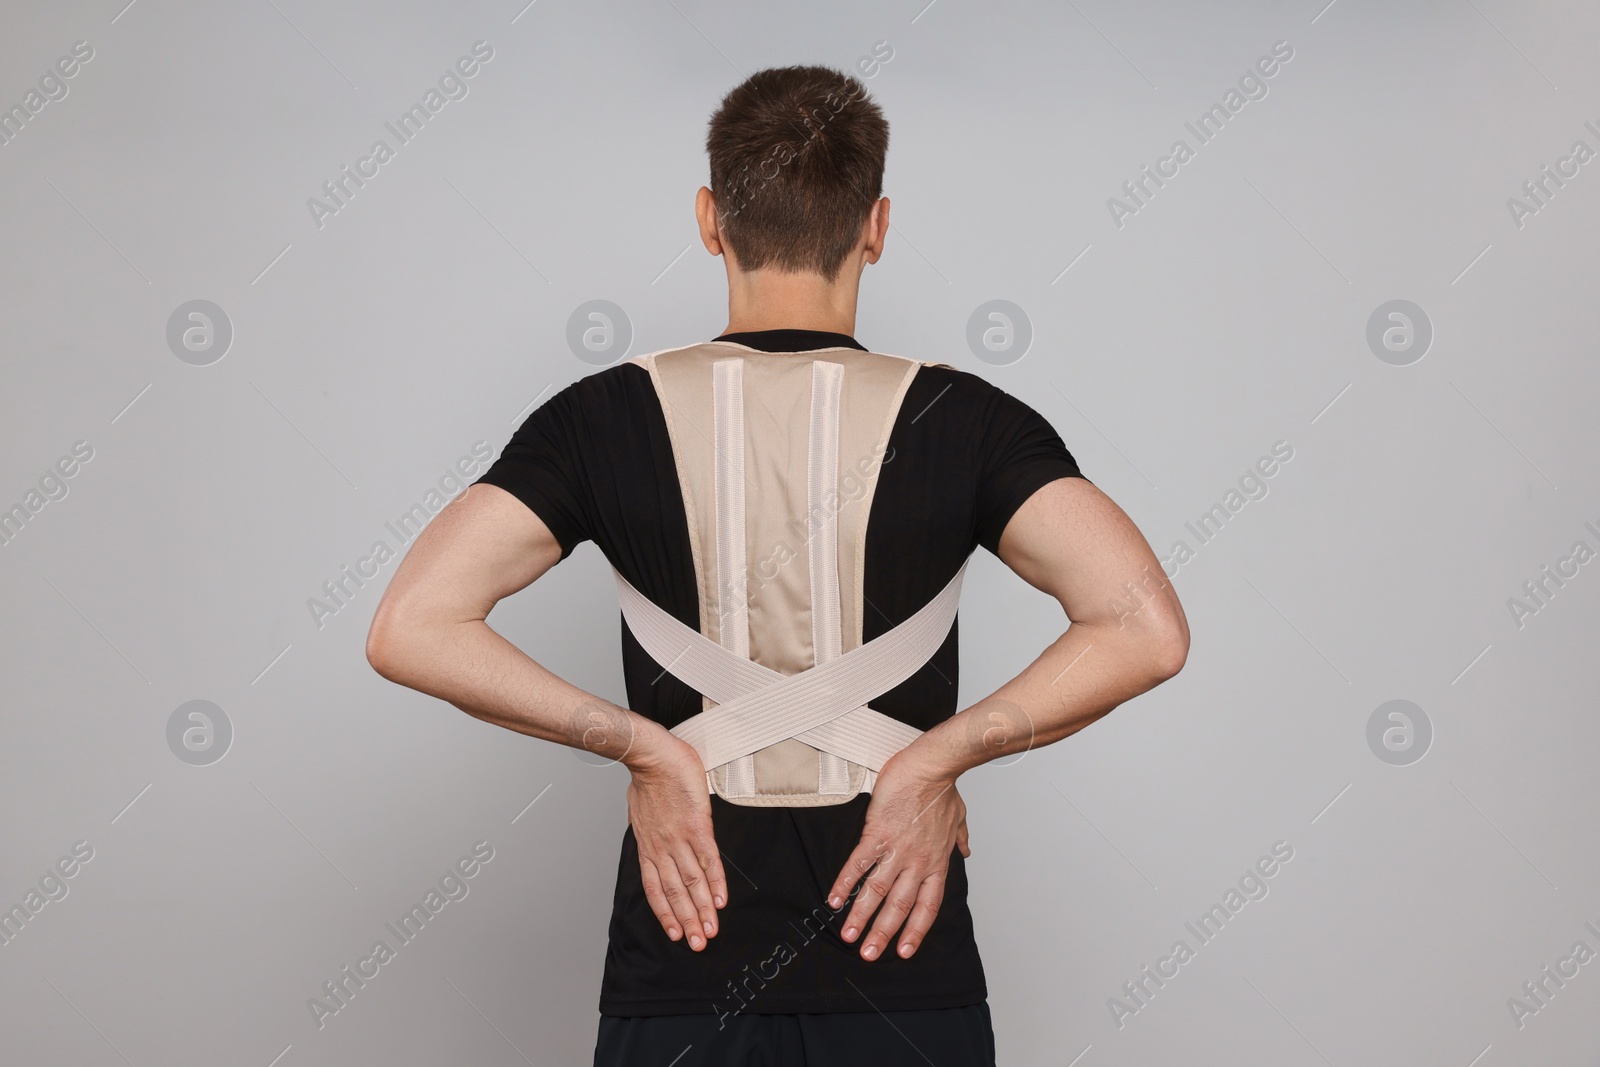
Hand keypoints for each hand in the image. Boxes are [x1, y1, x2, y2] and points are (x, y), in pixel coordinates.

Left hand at [625, 733, 726, 950]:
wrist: (652, 756)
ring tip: (711, 931)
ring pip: (692, 882)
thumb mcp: (640, 811)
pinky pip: (708, 860)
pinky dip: (715, 882)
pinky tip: (721, 900)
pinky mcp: (697, 827)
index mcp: (647, 847)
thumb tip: (654, 834)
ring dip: (702, 910)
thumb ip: (650, 829)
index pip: (656, 889)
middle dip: (687, 921)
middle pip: (675, 893)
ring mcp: (679, 839)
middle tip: (698, 944)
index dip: (666, 914)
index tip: (675, 932)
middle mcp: (661, 849)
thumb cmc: (648, 778)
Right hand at [826, 748, 970, 961]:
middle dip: (883, 934)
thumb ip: (960, 839)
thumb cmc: (943, 789)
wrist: (931, 767)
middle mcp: (917, 863)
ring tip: (848, 937)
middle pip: (899, 907)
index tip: (904, 951)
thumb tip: (966, 851)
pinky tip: (834, 900)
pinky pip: (859, 864)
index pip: (927, 906)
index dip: (915, 931)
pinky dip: (845, 883)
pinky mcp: (877, 834)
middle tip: (868, 955)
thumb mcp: (959, 818)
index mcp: (936, 862)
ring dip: (861, 917)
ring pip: (877, 892)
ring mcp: (897, 850)